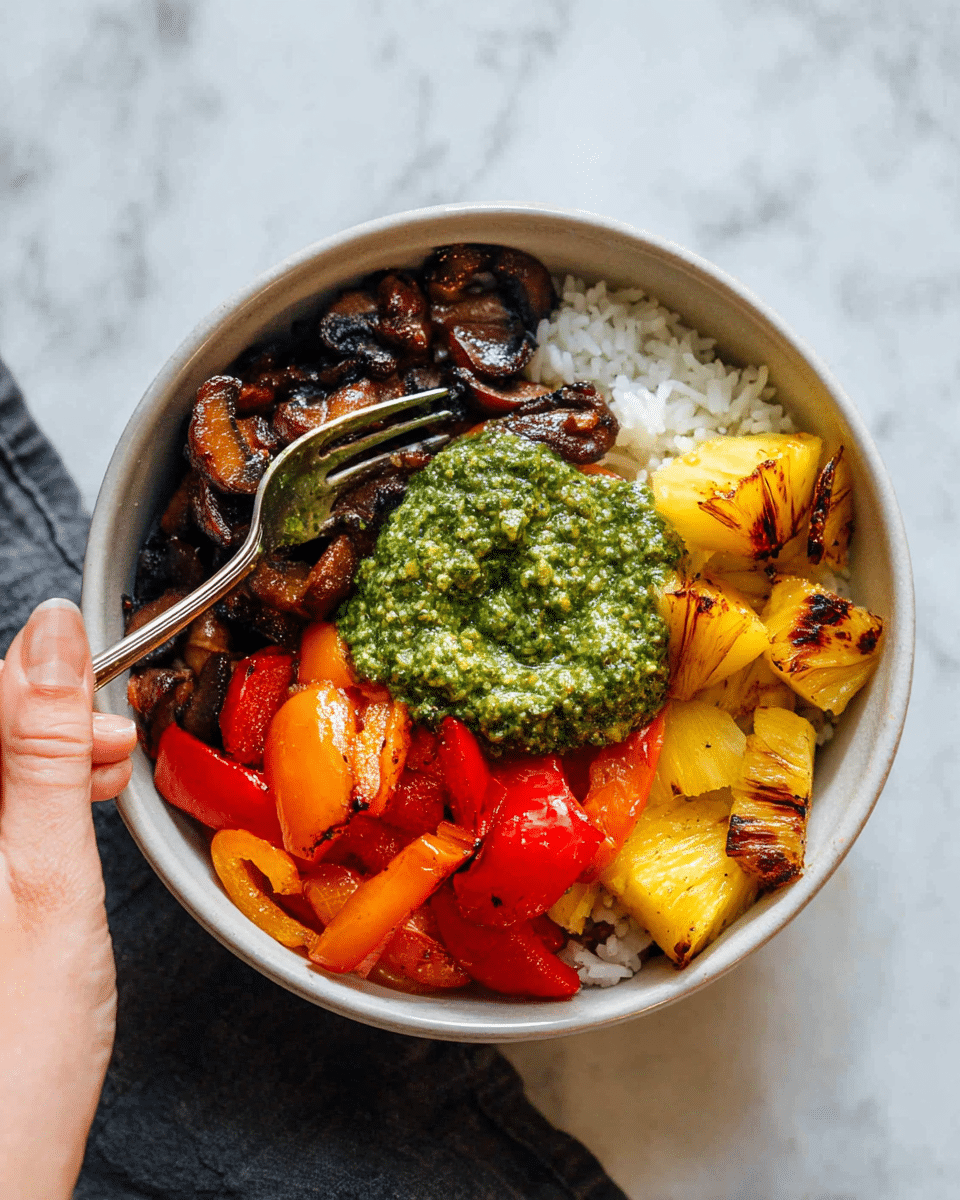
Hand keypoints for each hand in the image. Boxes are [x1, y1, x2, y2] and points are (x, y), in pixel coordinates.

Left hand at [0, 599, 136, 1199]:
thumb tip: (51, 635)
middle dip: (43, 723)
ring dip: (39, 760)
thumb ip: (45, 750)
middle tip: (111, 755)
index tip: (101, 707)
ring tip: (100, 784)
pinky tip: (65, 815)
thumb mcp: (48, 880)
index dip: (37, 686)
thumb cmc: (13, 1062)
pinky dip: (25, 803)